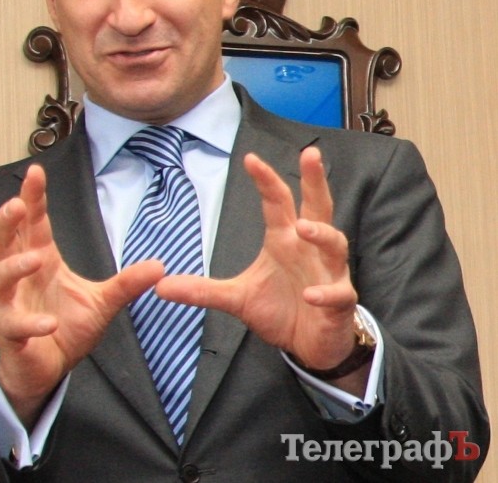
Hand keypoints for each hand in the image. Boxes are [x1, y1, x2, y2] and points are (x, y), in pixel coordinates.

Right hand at [0, 164, 163, 426]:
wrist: (47, 368)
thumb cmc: (65, 327)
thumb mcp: (102, 302)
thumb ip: (126, 283)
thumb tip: (160, 266)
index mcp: (42, 261)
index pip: (34, 224)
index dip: (33, 198)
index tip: (36, 172)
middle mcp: (19, 278)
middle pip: (3, 241)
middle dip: (6, 221)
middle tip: (17, 204)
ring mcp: (9, 305)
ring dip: (13, 266)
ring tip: (33, 259)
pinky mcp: (9, 333)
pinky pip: (13, 324)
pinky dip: (30, 323)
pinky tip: (50, 323)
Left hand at [156, 147, 357, 372]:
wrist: (310, 345)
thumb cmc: (280, 309)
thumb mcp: (236, 297)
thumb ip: (203, 290)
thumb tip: (160, 286)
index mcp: (284, 240)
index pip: (276, 202)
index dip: (265, 180)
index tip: (250, 158)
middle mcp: (308, 249)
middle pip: (317, 207)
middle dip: (314, 180)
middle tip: (310, 154)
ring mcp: (328, 272)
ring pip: (334, 244)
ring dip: (321, 234)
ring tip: (302, 228)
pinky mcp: (339, 301)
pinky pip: (337, 293)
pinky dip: (325, 293)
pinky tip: (310, 295)